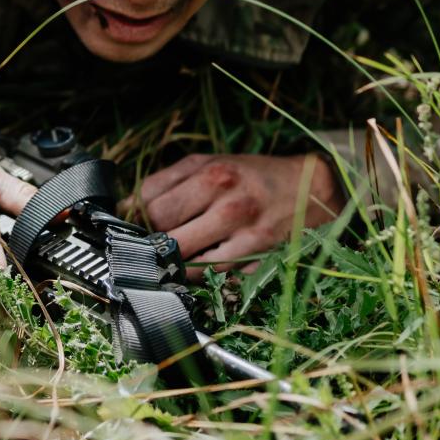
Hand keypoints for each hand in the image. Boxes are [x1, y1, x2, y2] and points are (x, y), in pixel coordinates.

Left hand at [126, 152, 341, 270]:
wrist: (312, 188)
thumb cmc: (252, 175)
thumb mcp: (209, 162)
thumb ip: (166, 181)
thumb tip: (127, 206)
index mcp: (212, 175)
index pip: (152, 205)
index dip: (134, 218)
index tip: (130, 224)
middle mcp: (228, 205)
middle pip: (166, 235)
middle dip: (150, 242)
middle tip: (146, 243)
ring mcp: (245, 237)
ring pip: (188, 264)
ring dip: (172, 263)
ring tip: (168, 257)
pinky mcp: (259, 260)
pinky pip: (215, 276)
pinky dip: (200, 274)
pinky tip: (196, 264)